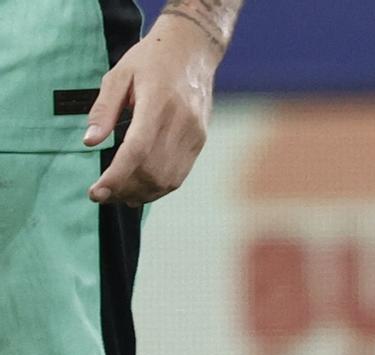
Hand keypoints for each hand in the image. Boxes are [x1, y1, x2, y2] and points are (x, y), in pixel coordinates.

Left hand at [85, 13, 226, 203]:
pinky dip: (158, 188)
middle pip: (152, 170)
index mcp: (157, 103)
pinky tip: (140, 190)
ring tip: (119, 196)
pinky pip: (179, 174)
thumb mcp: (118, 75)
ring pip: (168, 179)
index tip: (97, 192)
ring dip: (142, 193)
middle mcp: (181, 123)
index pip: (137, 150)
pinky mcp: (200, 142)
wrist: (192, 51)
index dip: (116, 176)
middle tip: (101, 195)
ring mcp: (194, 135)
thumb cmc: (150, 60)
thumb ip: (104, 109)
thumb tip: (89, 142)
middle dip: (125, 189)